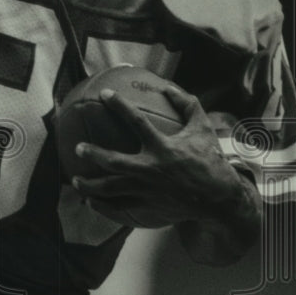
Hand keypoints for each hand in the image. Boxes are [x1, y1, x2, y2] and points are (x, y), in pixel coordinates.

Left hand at [71, 85, 250, 227]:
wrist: (220, 199)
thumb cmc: (210, 161)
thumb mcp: (202, 129)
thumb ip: (187, 105)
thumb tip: (168, 86)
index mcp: (163, 148)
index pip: (136, 121)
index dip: (120, 106)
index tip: (104, 94)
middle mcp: (151, 169)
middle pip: (114, 162)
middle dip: (93, 154)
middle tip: (78, 147)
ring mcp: (148, 190)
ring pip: (111, 189)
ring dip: (90, 185)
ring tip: (75, 181)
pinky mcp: (148, 206)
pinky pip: (120, 208)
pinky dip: (103, 207)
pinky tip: (90, 203)